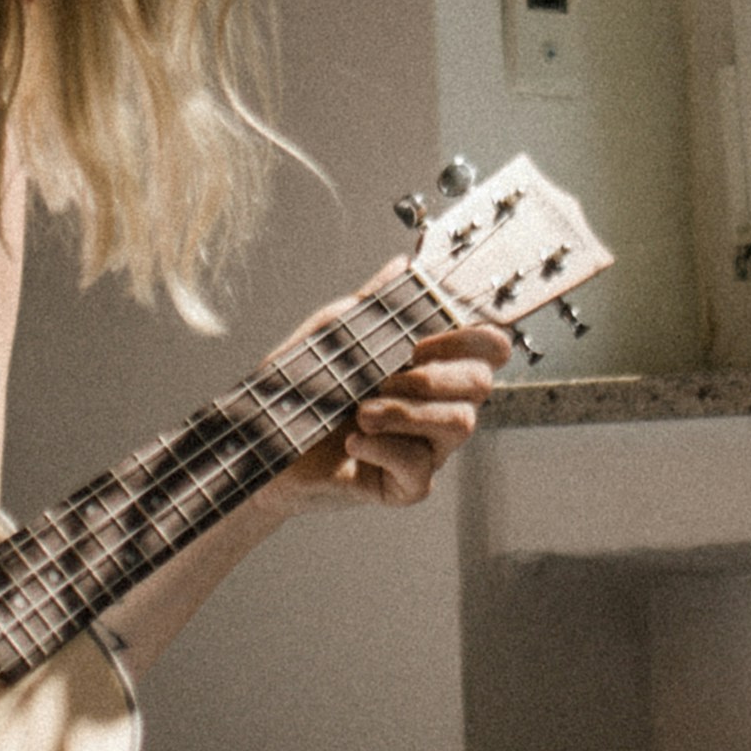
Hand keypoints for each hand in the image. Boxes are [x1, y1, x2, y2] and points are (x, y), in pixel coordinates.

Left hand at [269, 321, 509, 512]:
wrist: (262, 443)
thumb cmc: (302, 388)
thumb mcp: (334, 335)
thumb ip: (373, 304)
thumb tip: (403, 265)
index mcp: (430, 365)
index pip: (488, 347)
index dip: (474, 339)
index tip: (423, 341)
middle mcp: (437, 405)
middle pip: (480, 384)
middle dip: (430, 376)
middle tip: (382, 378)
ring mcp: (426, 448)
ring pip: (459, 424)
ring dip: (406, 411)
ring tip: (360, 411)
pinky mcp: (405, 485)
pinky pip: (422, 468)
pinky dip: (384, 447)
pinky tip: (353, 440)